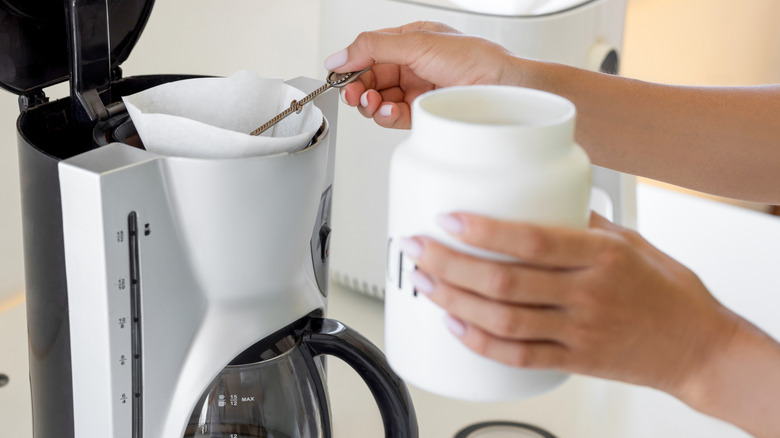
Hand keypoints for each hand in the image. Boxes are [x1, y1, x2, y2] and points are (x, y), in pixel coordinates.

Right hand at [323, 21, 521, 128]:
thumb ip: (372, 48)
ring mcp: (417, 90)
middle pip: (370, 79)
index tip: (337, 75)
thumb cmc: (475, 58)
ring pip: (378, 100)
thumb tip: (340, 55)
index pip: (369, 52)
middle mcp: (413, 65)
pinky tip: (386, 112)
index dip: (351, 64)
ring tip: (371, 103)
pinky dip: (385, 116)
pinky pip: (393, 116)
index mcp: (411, 41)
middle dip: (357, 87)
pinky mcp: (422, 113)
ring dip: (369, 104)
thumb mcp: (416, 43)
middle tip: (351, 94)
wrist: (502, 88)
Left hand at [401, 211, 743, 397]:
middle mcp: (588, 294)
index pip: (531, 240)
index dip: (483, 232)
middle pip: (504, 281)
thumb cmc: (668, 291)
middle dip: (450, 265)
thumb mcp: (631, 241)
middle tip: (419, 249)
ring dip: (455, 302)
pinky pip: (519, 356)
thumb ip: (581, 224)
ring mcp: (579, 331)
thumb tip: (536, 201)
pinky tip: (454, 326)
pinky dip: (481, 343)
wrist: (699, 347)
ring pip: (503, 321)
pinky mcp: (575, 361)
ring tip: (426, 282)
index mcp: (602, 256)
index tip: (447, 219)